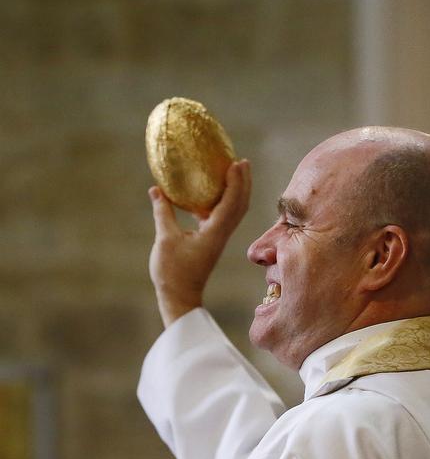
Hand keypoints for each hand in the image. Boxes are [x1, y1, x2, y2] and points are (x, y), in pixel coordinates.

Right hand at [148, 159, 250, 326]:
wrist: (180, 297)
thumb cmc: (172, 272)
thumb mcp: (164, 239)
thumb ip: (162, 212)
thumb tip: (157, 189)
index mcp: (215, 233)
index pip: (232, 203)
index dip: (236, 182)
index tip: (236, 162)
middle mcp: (222, 234)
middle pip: (240, 204)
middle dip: (244, 182)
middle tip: (242, 161)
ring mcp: (218, 238)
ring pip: (234, 210)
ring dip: (237, 190)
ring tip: (234, 171)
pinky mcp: (212, 241)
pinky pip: (222, 216)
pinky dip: (222, 201)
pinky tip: (211, 191)